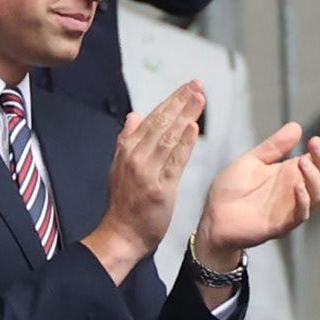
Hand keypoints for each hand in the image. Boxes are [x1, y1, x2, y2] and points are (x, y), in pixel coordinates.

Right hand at [81, 80, 202, 283]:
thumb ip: (128, 140)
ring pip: (168, 137)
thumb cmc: (125, 205)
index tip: (186, 88)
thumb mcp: (120, 167)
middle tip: (197, 85)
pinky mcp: (159, 188)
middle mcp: (135, 157)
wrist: (121, 234)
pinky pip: (173, 162)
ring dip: (185, 116)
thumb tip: (134, 116)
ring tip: (199, 98)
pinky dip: (183, 144)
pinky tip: (193, 128)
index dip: (170, 101)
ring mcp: (146, 172)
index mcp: (128, 150)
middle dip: (180, 101)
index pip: (152, 119)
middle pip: (160, 123)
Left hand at [193, 126, 319, 269]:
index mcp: (290, 174)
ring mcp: (290, 209)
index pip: (318, 161)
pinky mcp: (281, 225)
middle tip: (315, 142)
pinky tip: (298, 186)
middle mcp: (295, 191)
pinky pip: (300, 215)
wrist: (212, 217)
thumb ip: (274, 147)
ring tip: (303, 160)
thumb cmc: (231, 190)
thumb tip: (297, 126)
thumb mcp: (252, 161)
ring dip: (314, 178)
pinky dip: (303, 201)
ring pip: (318, 196)